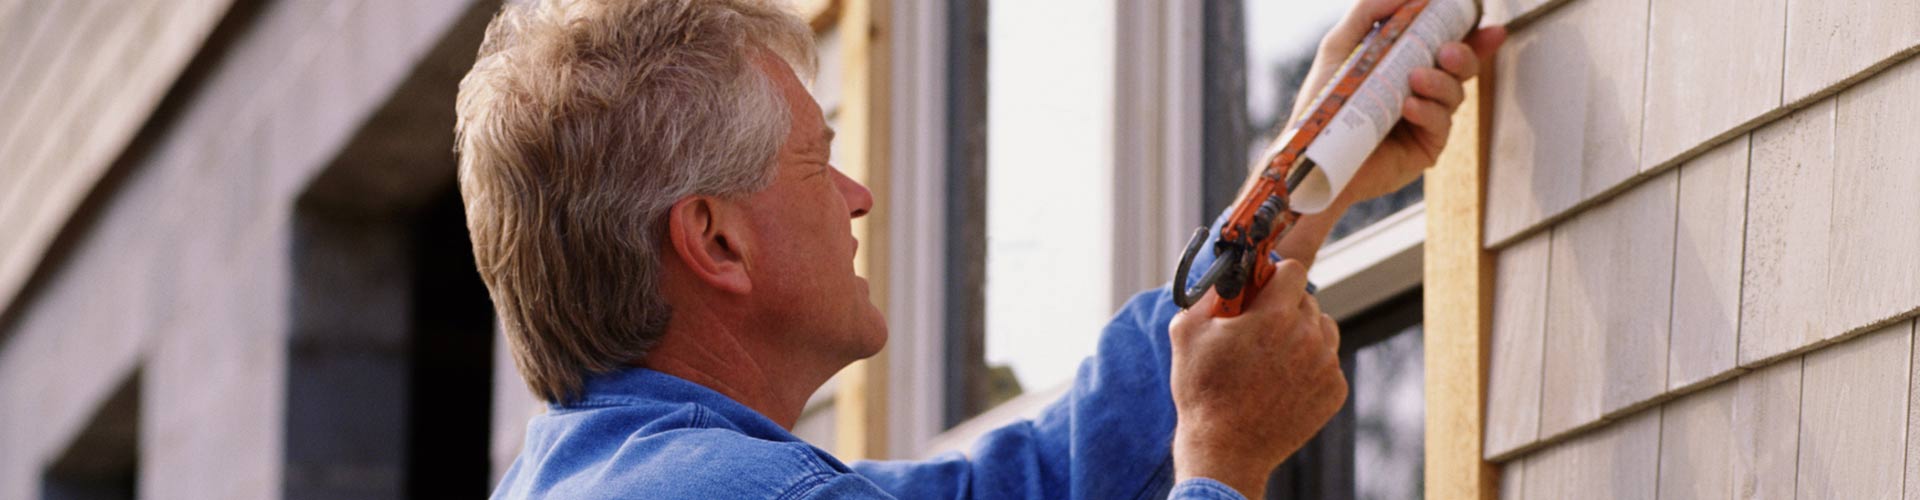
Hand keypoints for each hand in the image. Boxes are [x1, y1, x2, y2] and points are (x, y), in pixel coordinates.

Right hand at [1168, 259, 1345, 498]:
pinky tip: (1283, 382)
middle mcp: (1308, 336)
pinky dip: (1310, 366)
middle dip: (1286, 307)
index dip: (1275, 277)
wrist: (1226, 449)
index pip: (1294, 270)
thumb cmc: (1202, 390)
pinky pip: (1328, 362)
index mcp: (1275, 316)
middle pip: (1308, 300)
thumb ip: (1210, 293)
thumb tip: (1227, 273)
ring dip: (1303, 334)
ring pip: (1323, 329)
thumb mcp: (1187, 331)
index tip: (1263, 290)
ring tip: (1273, 357)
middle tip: (1260, 330)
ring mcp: (1326, 365)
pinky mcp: (1334, 390)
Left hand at [1290, 0, 1506, 208]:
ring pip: (1455, 94)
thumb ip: (1368, 13)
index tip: (1485, 25)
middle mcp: (1422, 91)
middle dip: (1463, 55)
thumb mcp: (1340, 47)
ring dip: (1440, 83)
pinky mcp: (1425, 148)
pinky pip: (1440, 125)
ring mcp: (1426, 120)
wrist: (1311, 158)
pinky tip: (1409, 107)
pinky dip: (1428, 111)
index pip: (1449, 45)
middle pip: (1461, 68)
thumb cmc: (1323, 103)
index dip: (1473, 35)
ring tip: (1416, 79)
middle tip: (1447, 51)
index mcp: (1408, 65)